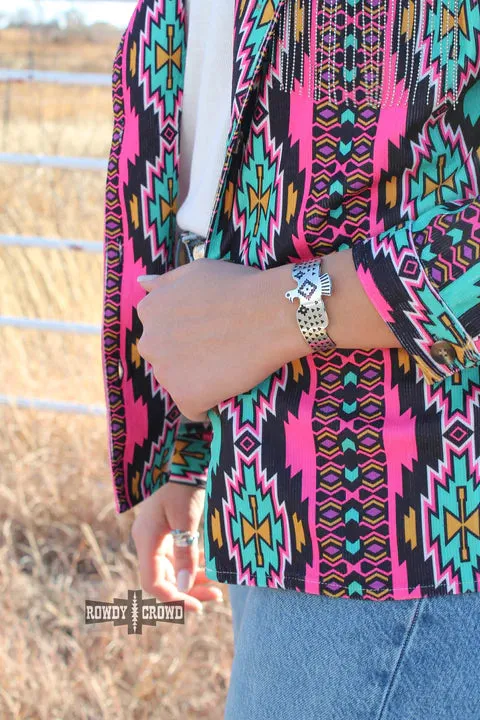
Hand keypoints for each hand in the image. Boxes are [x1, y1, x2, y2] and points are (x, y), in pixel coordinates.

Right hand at [131, 481, 223, 614]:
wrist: (187, 459)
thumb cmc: (185, 486)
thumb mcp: (187, 520)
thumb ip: (186, 553)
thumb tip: (186, 588)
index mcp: (146, 539)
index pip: (153, 583)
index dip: (173, 599)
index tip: (198, 607)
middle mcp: (147, 541)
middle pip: (163, 580)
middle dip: (188, 592)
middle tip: (215, 596)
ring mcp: (156, 537)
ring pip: (172, 571)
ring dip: (192, 581)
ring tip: (218, 589)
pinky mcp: (167, 532)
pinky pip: (176, 558)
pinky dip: (192, 566)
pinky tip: (209, 569)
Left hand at [136, 258, 308, 420]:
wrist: (272, 314)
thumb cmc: (239, 287)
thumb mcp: (197, 271)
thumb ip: (166, 281)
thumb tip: (142, 282)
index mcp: (150, 310)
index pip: (160, 330)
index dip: (187, 333)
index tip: (210, 331)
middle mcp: (149, 342)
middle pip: (165, 358)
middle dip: (187, 357)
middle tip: (222, 348)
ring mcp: (166, 373)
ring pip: (178, 383)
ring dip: (198, 380)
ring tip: (228, 366)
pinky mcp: (187, 397)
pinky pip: (193, 409)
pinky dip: (208, 404)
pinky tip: (227, 390)